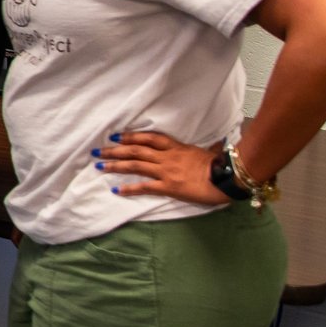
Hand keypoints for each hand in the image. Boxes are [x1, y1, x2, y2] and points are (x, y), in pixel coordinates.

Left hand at [94, 130, 225, 205]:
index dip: (131, 136)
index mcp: (177, 147)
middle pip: (135, 150)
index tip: (115, 136)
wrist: (228, 177)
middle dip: (114, 151)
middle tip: (97, 151)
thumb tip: (217, 146)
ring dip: (115, 166)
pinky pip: (145, 187)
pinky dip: (129, 188)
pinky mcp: (169, 186)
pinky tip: (116, 190)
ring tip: (99, 166)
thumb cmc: (222, 165)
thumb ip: (207, 149)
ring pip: (135, 165)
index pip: (149, 138)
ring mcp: (166, 171)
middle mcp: (167, 157)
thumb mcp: (209, 153)